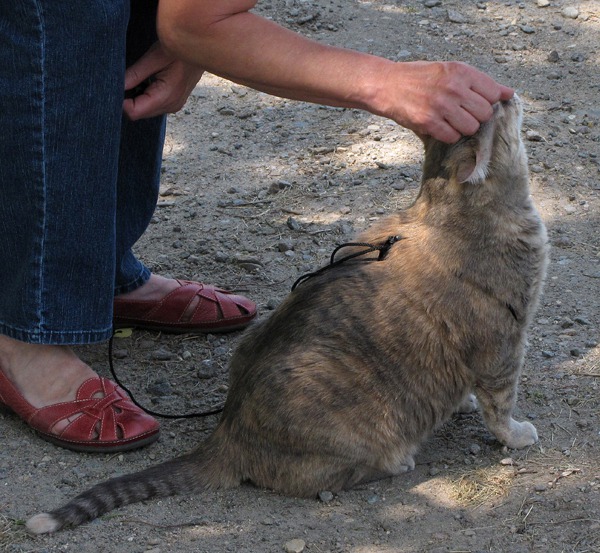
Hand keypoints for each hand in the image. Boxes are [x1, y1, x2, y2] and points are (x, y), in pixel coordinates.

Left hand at [123, 42, 204, 120]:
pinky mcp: (174, 102)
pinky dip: (146, 96)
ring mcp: (174, 106)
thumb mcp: (155, 57)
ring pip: (146, 110)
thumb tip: (117, 86)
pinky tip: (149, 80)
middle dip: (129, 99)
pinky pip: (154, 105)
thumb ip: (136, 74)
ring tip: (141, 77)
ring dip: (138, 97)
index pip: (134, 112)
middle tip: (128, 78)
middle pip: (139, 113)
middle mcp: (170, 106)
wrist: (203, 50)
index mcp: (166, 97)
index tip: (117, 85)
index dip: (121, 101)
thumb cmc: (180, 50)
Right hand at [381, 61, 513, 142]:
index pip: (494, 93)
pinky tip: (439, 126)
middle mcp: (454, 88)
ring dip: (463, 128)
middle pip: (485, 113)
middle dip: (476, 117)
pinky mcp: (429, 122)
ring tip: (450, 121)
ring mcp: (441, 106)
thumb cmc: (420, 78)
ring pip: (471, 128)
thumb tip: (509, 93)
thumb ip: (479, 82)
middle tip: (461, 113)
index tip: (475, 103)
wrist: (388, 85)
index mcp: (461, 72)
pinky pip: (452, 137)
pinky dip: (448, 135)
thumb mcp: (450, 71)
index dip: (488, 102)